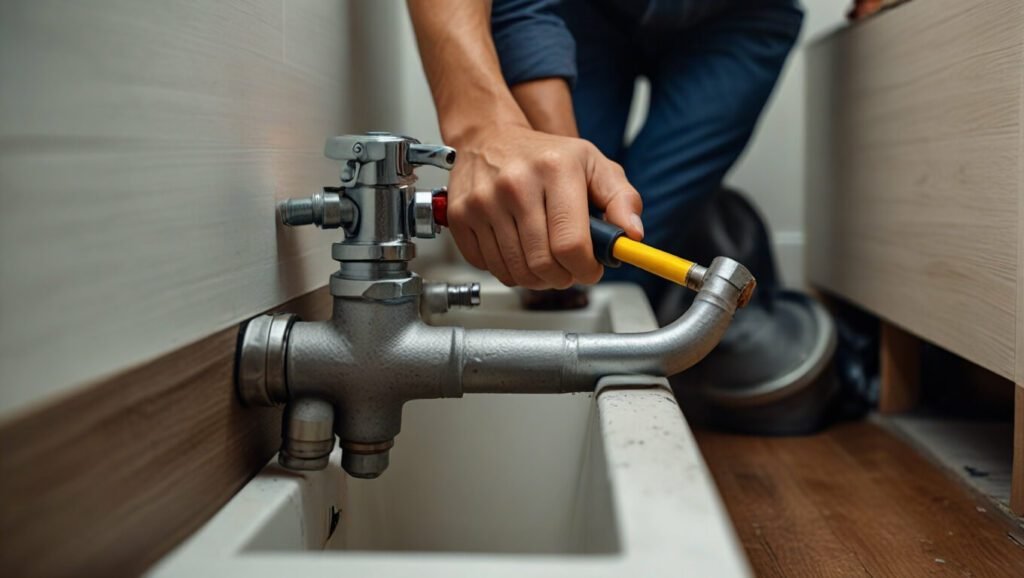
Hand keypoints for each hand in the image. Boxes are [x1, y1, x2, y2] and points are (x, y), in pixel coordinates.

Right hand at [446, 124, 643, 288]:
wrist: (489, 137)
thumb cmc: (545, 154)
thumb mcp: (594, 164)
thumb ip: (622, 199)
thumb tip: (633, 235)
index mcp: (555, 169)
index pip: (571, 245)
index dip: (585, 269)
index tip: (589, 269)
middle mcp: (515, 184)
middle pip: (543, 265)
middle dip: (563, 277)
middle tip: (567, 267)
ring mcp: (483, 202)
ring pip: (516, 272)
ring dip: (536, 278)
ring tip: (544, 258)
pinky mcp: (461, 217)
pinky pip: (489, 267)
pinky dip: (508, 269)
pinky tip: (517, 249)